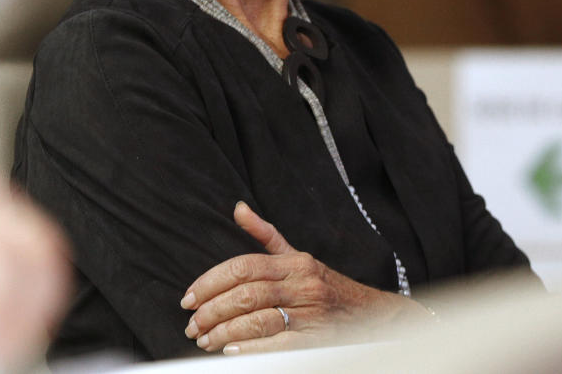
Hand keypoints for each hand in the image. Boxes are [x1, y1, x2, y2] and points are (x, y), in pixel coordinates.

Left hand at [181, 201, 430, 353]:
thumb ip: (265, 234)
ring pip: (259, 319)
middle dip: (212, 311)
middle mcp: (302, 284)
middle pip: (246, 294)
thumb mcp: (298, 256)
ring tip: (205, 340)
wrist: (373, 315)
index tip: (188, 298)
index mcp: (293, 262)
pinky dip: (252, 348)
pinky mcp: (318, 340)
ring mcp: (311, 313)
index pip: (242, 266)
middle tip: (192, 325)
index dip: (210, 282)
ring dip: (225, 332)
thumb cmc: (326, 285)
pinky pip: (279, 344)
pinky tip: (231, 351)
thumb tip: (237, 209)